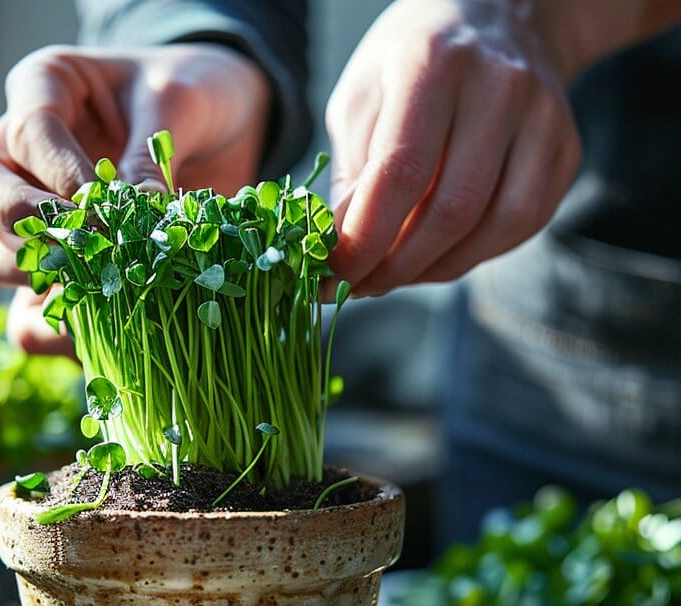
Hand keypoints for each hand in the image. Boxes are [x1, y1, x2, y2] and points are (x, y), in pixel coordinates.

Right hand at [0, 43, 269, 349]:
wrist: (225, 135)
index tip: (104, 202)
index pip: (27, 132)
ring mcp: (26, 224)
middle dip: (16, 220)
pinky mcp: (51, 282)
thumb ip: (149, 154)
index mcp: (44, 90)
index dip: (60, 172)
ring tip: (95, 282)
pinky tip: (106, 327)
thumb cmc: (193, 97)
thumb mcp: (182, 101)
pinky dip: (57, 331)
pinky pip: (27, 322)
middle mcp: (18, 157)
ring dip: (32, 275)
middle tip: (77, 242)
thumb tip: (132, 214)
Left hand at [325, 0, 580, 295]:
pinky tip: (437, 254)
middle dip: (396, 267)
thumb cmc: (412, 63)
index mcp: (433, 64)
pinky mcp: (565, 147)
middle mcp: (499, 84)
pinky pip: (521, 225)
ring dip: (434, 269)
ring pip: (493, 227)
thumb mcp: (361, 100)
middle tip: (359, 286)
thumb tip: (343, 250)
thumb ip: (351, 175)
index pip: (400, 174)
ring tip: (393, 273)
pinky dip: (472, 255)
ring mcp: (543, 116)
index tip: (332, 277)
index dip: (365, 241)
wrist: (499, 14)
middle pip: (451, 211)